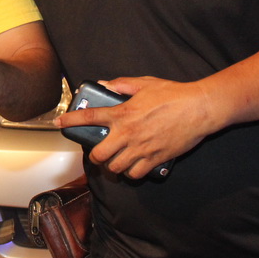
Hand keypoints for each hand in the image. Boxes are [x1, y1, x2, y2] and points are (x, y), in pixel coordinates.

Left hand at [55, 76, 215, 178]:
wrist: (200, 109)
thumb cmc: (173, 94)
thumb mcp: (145, 83)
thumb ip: (122, 84)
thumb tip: (106, 84)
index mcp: (122, 113)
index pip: (88, 118)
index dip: (69, 120)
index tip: (58, 123)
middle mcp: (128, 133)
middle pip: (99, 154)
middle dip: (95, 156)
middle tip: (99, 152)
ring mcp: (141, 148)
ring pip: (116, 168)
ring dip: (112, 166)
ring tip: (116, 161)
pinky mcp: (155, 159)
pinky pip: (135, 174)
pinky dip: (131, 173)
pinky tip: (132, 167)